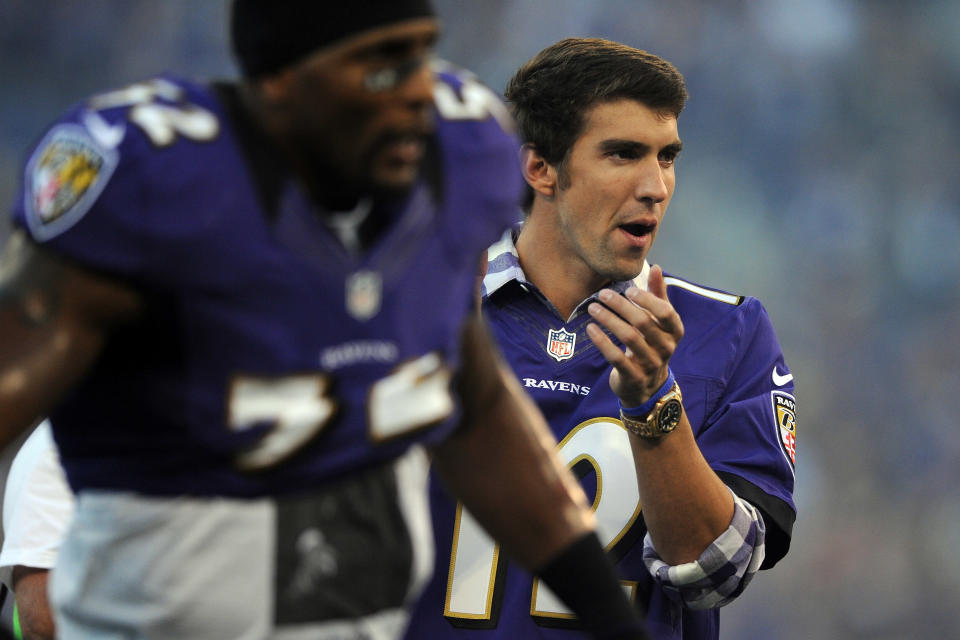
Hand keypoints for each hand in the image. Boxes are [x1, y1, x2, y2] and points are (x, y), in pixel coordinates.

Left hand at [585, 265, 683, 406]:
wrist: (647, 387)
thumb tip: (656, 267)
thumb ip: (658, 296)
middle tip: (602, 294)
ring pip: (629, 338)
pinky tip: (590, 328)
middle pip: (643, 322)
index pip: (666, 312)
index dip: (648, 299)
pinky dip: (602, 341)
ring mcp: (650, 364)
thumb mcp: (659, 323)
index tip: (629, 290)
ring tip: (593, 308)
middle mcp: (666, 348)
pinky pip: (616, 357)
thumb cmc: (651, 345)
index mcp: (674, 332)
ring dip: (608, 320)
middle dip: (621, 306)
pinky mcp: (633, 377)